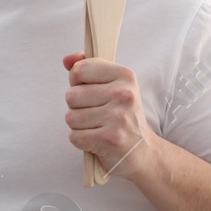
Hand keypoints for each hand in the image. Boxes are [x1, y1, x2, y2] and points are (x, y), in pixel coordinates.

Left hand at [62, 52, 154, 180]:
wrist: (143, 152)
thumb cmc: (122, 116)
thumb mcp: (112, 86)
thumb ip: (87, 68)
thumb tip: (67, 59)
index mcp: (125, 76)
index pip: (79, 70)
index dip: (77, 82)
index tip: (91, 91)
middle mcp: (123, 94)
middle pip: (71, 95)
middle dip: (77, 107)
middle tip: (97, 114)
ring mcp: (117, 117)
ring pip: (70, 117)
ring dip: (78, 125)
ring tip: (97, 127)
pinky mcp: (109, 139)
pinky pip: (74, 136)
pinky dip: (81, 140)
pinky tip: (97, 140)